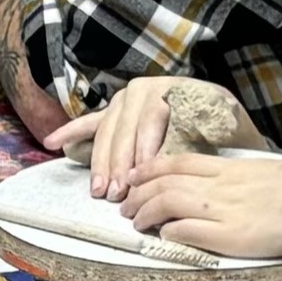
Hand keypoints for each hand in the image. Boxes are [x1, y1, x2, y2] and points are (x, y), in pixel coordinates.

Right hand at [44, 74, 227, 199]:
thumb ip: (212, 128)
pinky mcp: (114, 114)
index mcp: (170, 88)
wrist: (225, 119)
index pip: (150, 118)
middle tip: (116, 193)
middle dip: (118, 163)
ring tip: (99, 189)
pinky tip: (51, 143)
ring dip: (100, 162)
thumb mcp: (230, 125)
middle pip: (124, 128)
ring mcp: (124, 101)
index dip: (144, 147)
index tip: (140, 174)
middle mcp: (143, 90)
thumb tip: (188, 138)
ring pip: (106, 132)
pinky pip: (90, 124)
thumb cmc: (228, 127)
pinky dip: (69, 132)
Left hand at [113, 149, 281, 262]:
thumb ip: (240, 181)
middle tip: (125, 205)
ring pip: (167, 202)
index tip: (136, 176)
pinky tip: (164, 236)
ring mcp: (223, 210)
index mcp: (229, 168)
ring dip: (145, 212)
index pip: (176, 162)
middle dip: (137, 193)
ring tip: (135, 222)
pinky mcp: (231, 236)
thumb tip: (226, 192)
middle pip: (163, 181)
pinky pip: (187, 230)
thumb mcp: (265, 174)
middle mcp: (219, 186)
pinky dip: (169, 232)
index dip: (149, 169)